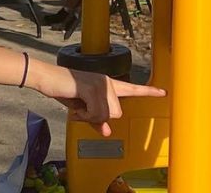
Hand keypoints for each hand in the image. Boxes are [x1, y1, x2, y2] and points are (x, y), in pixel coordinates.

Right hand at [29, 63, 164, 136]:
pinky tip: (76, 106)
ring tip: (78, 106)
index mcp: (108, 84)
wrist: (47, 77)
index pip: (132, 88)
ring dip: (90, 117)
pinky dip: (84, 115)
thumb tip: (107, 132)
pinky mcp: (92, 88)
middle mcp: (108, 82)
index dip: (149, 91)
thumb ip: (96, 120)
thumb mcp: (82, 109)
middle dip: (99, 117)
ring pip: (107, 115)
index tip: (163, 92)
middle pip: (117, 113)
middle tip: (83, 110)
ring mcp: (101, 84)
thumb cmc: (64, 90)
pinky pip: (96, 113)